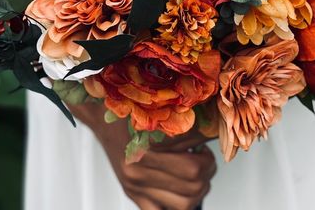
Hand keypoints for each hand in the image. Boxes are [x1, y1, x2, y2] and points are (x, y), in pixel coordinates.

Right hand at [68, 101, 215, 209]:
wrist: (103, 118)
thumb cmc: (129, 114)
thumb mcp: (157, 115)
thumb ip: (184, 126)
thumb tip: (211, 132)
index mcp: (148, 145)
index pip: (193, 154)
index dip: (207, 146)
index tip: (209, 139)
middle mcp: (140, 169)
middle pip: (193, 178)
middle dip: (207, 168)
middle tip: (205, 157)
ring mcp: (137, 186)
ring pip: (185, 202)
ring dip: (199, 188)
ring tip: (197, 173)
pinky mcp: (134, 196)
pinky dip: (179, 205)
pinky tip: (182, 190)